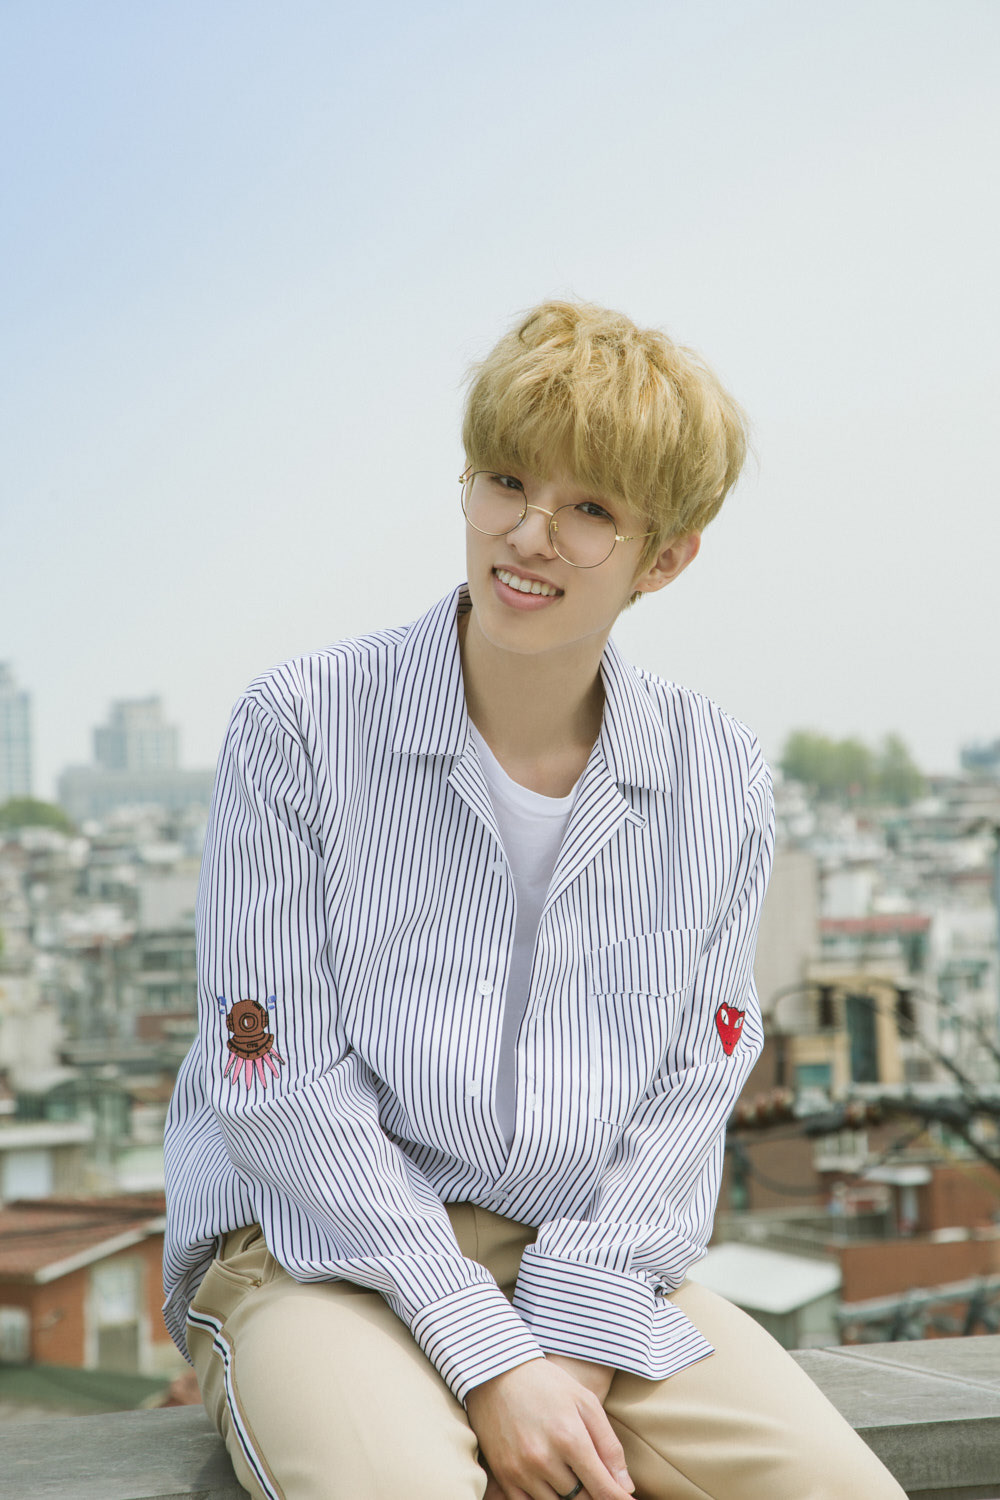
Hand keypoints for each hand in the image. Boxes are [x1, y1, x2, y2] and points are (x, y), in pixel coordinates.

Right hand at [466, 1358, 633, 1499]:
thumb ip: (609, 1446)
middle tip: (595, 1482)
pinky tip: (552, 1489)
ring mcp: (521, 1470)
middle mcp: (544, 1459)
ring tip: (573, 1479)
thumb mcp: (586, 1403)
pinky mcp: (503, 1475)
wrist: (497, 1372)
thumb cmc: (548, 1384)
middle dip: (593, 1496)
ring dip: (569, 1498)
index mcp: (570, 1438)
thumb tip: (625, 1487)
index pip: (603, 1490)